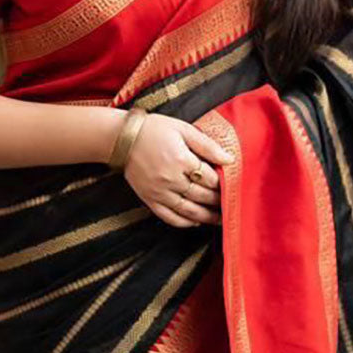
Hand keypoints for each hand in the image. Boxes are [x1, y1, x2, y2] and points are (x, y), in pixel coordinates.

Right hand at [123, 113, 233, 228]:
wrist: (121, 139)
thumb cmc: (154, 130)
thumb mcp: (183, 129)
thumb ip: (207, 145)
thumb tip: (230, 159)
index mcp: (182, 160)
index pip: (210, 179)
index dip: (223, 184)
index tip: (231, 185)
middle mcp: (171, 179)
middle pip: (202, 196)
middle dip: (218, 201)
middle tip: (230, 203)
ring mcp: (159, 192)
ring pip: (189, 211)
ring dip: (207, 217)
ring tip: (219, 219)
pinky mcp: (149, 199)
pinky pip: (169, 217)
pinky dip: (184, 222)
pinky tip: (195, 222)